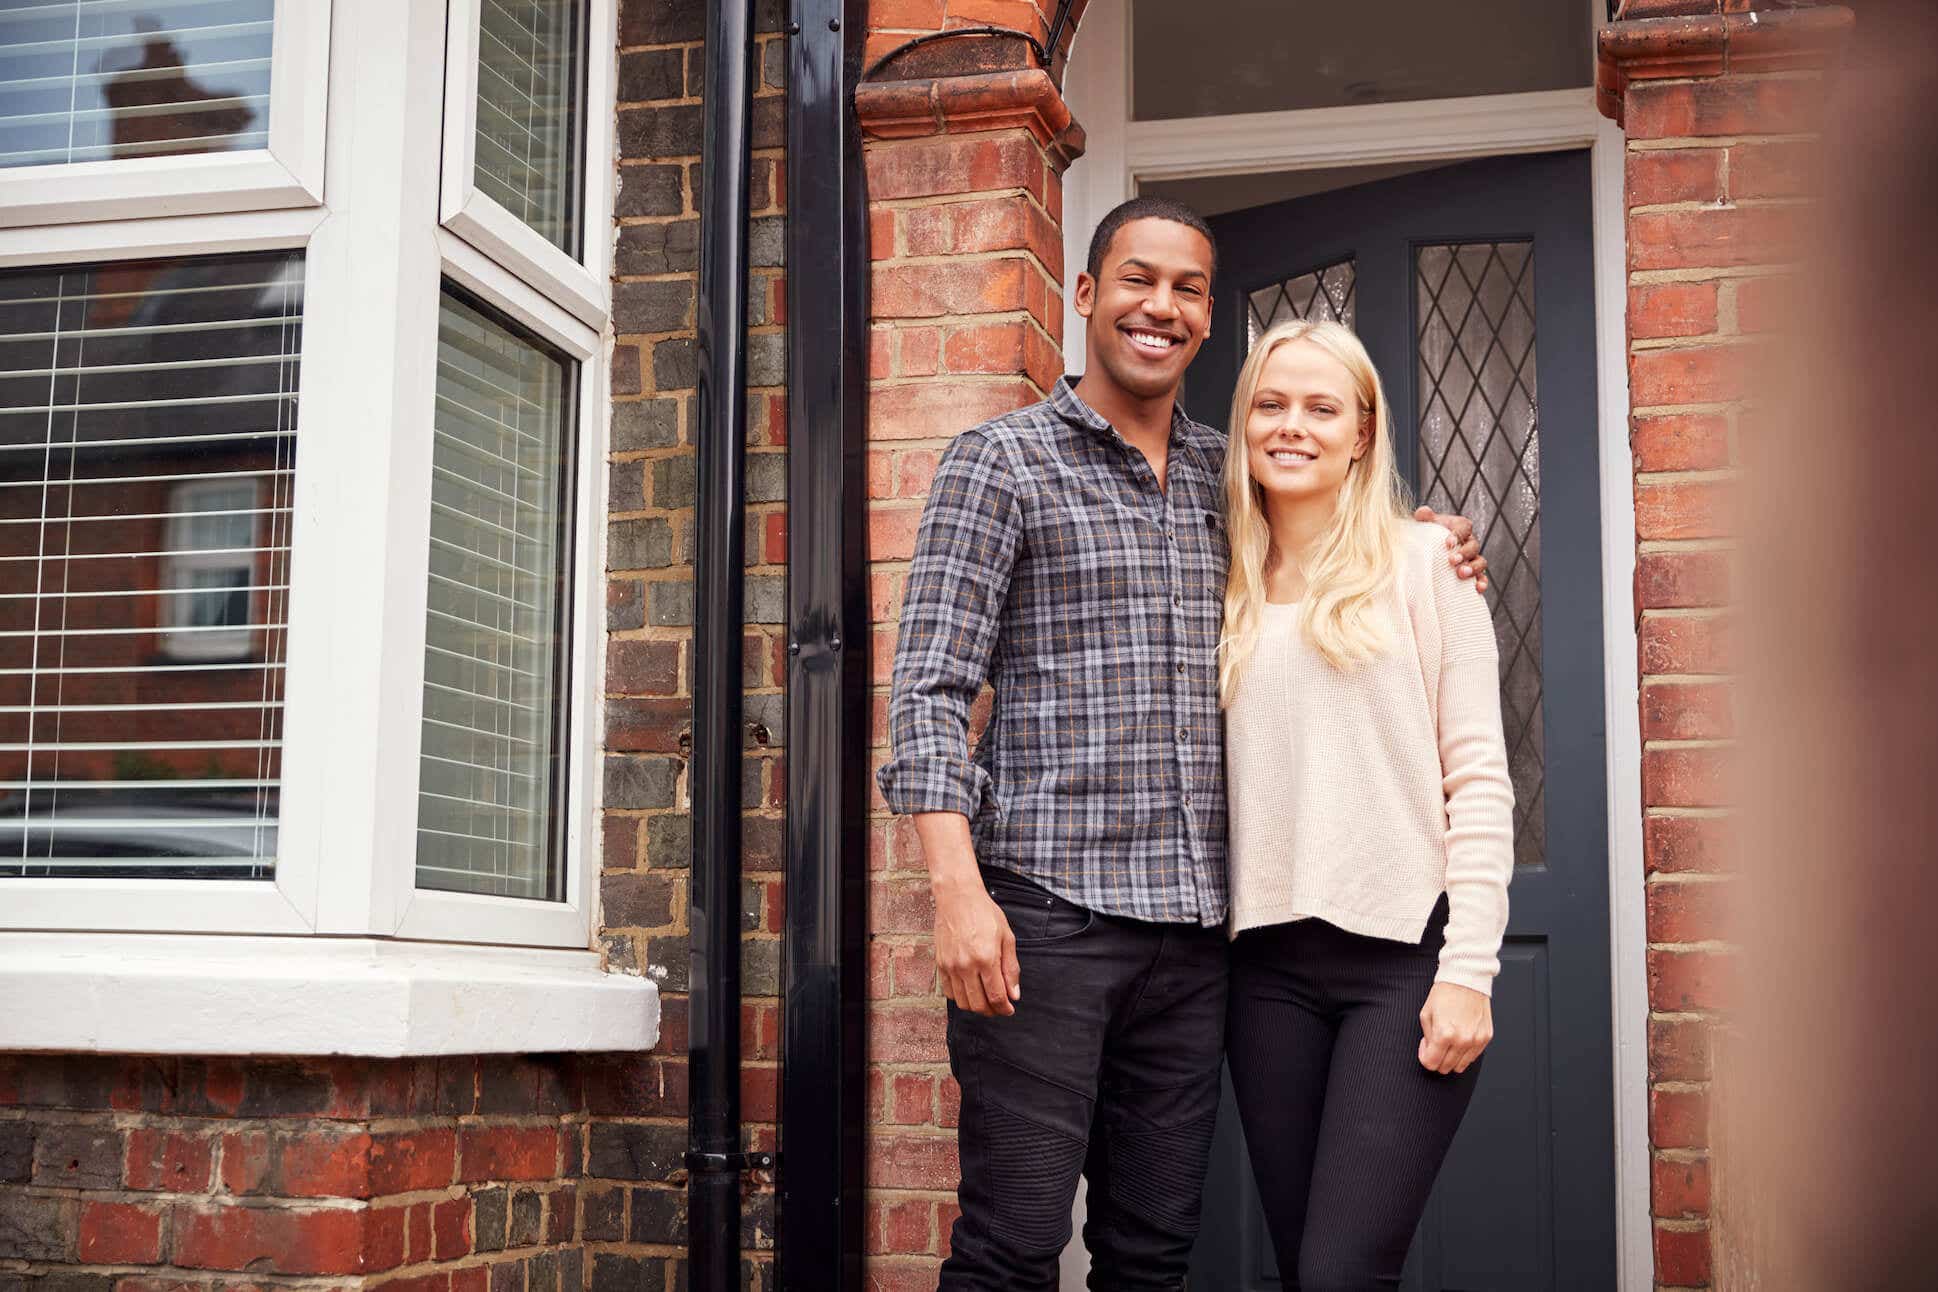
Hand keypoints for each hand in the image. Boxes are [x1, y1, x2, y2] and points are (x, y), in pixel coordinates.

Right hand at [932, 870, 1021, 1016]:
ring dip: (976, 1007)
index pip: (996, 996)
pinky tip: (970, 990)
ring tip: (986, 1000)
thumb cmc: (984, 913)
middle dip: (992, 1011)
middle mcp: (966, 966)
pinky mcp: (941, 964)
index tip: (1010, 1009)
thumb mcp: (1006, 937)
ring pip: (962, 1002)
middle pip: (979, 1004)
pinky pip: (949, 992)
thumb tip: (1014, 994)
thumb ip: (1011, 968)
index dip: (1005, 1008)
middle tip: (1000, 1007)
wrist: (958, 897)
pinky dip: (961, 997)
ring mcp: (951, 966)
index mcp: (986, 959)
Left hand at [1414, 505, 1488, 592]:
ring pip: (1481, 562)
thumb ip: (1424, 517)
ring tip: (1461, 574)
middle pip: (1473, 546)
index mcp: (1460, 527)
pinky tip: (1478, 589)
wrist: (1427, 550)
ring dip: (1473, 568)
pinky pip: (1482, 577)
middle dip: (1464, 554)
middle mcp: (1469, 542)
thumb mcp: (1425, 524)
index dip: (1458, 535)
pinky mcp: (1473, 573)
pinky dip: (1482, 582)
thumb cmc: (1427, 534)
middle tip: (1452, 561)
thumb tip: (1423, 512)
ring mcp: (1473, 559)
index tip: (1447, 544)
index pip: (1464, 527)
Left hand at [1418, 981, 1492, 1073]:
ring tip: (1449, 1041)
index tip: (1426, 1047)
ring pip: (1461, 1066)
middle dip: (1437, 1058)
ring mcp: (1476, 1040)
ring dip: (1451, 1058)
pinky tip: (1460, 1038)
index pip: (1431, 1063)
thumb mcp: (1426, 1014)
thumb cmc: (1445, 993)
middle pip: (1445, 1067)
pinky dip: (1465, 1052)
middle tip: (1436, 1043)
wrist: (1466, 979)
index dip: (1425, 1056)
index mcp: (1444, 1034)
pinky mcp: (1486, 1037)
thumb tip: (1430, 1052)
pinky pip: (1473, 1056)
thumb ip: (1427, 1038)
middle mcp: (1462, 1040)